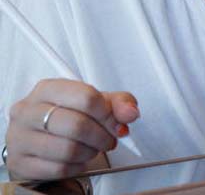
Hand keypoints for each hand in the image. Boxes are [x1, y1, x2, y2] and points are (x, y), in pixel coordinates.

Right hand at [6, 78, 139, 179]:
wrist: (40, 135)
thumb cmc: (67, 114)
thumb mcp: (95, 101)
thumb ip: (118, 102)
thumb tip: (131, 112)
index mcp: (48, 89)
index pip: (86, 97)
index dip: (107, 113)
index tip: (116, 122)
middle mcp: (29, 111)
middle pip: (77, 124)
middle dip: (101, 136)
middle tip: (109, 139)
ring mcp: (20, 138)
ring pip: (68, 149)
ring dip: (91, 152)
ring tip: (95, 148)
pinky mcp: (20, 163)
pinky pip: (58, 169)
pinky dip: (77, 166)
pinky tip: (80, 158)